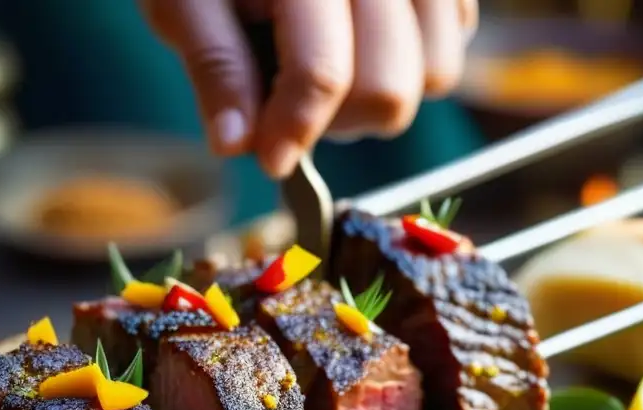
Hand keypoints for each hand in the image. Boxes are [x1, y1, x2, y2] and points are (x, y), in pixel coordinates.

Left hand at [144, 0, 477, 178]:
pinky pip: (455, 40)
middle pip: (389, 90)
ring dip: (382, 94)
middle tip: (295, 100)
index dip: (295, 130)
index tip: (273, 160)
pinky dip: (416, 59)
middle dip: (338, 120)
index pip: (322, 72)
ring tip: (335, 67)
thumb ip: (215, 64)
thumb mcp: (186, 0)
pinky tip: (366, 41)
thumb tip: (237, 143)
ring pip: (435, 74)